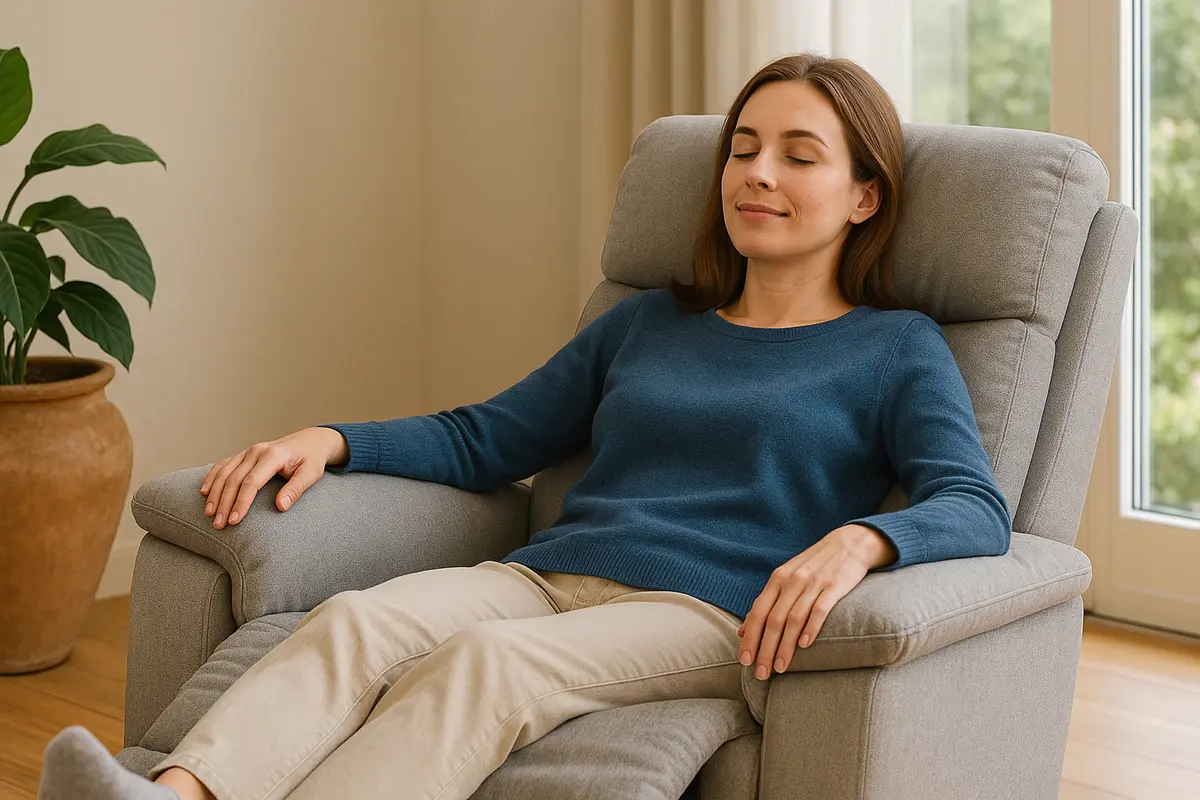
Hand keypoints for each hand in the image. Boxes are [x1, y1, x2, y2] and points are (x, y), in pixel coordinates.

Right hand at [200, 427, 348, 529]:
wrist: (311, 441)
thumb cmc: (312, 459)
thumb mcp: (311, 473)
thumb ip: (296, 489)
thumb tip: (280, 507)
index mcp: (273, 456)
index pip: (251, 482)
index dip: (241, 502)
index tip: (234, 521)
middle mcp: (257, 451)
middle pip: (234, 479)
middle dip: (224, 503)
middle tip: (218, 525)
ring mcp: (249, 451)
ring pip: (224, 472)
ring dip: (214, 493)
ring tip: (209, 514)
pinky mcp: (245, 454)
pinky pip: (223, 465)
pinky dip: (212, 477)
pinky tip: (204, 492)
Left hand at [737, 524, 896, 679]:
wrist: (849, 543)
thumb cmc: (815, 565)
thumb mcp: (787, 578)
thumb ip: (767, 602)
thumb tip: (742, 631)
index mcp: (778, 579)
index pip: (758, 612)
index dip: (750, 638)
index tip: (744, 660)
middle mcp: (792, 581)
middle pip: (773, 620)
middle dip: (765, 649)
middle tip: (761, 673)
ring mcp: (813, 583)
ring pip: (793, 619)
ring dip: (785, 646)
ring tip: (780, 668)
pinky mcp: (834, 586)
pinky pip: (820, 610)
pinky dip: (810, 628)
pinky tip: (804, 645)